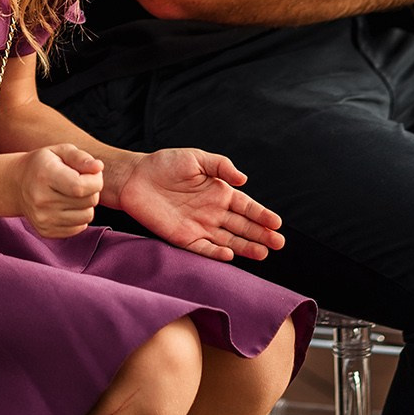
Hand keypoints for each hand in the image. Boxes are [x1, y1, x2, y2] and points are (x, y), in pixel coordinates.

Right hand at [14, 143, 103, 238]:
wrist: (16, 185)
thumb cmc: (43, 164)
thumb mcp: (60, 151)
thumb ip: (81, 157)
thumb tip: (99, 167)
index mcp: (45, 176)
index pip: (80, 187)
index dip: (96, 180)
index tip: (93, 173)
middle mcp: (41, 200)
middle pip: (88, 201)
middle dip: (92, 190)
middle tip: (81, 181)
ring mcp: (43, 219)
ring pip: (87, 216)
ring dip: (86, 205)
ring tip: (74, 194)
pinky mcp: (46, 231)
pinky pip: (79, 228)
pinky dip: (78, 216)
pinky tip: (67, 205)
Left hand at [115, 148, 284, 262]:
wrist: (134, 178)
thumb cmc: (164, 164)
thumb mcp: (195, 158)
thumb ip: (221, 166)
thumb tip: (244, 179)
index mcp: (218, 192)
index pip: (246, 207)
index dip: (262, 215)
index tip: (277, 223)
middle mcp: (212, 211)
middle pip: (242, 226)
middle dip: (260, 235)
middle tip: (279, 243)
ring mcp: (199, 226)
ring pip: (228, 240)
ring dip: (245, 247)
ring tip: (264, 253)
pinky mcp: (183, 237)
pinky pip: (203, 248)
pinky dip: (216, 254)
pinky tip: (231, 256)